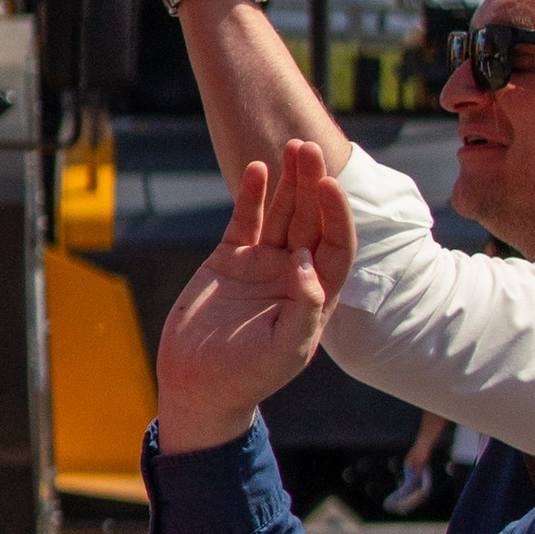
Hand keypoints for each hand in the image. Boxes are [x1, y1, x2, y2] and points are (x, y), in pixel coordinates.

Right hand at [155, 141, 352, 449]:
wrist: (197, 385)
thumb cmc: (246, 377)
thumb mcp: (283, 351)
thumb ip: (303, 310)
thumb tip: (308, 264)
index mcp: (315, 295)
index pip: (335, 246)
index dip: (337, 214)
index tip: (329, 186)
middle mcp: (294, 274)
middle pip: (311, 220)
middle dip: (312, 184)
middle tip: (308, 149)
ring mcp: (263, 264)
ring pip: (283, 213)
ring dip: (289, 181)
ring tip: (291, 148)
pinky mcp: (231, 259)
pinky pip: (247, 220)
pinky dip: (252, 195)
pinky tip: (257, 169)